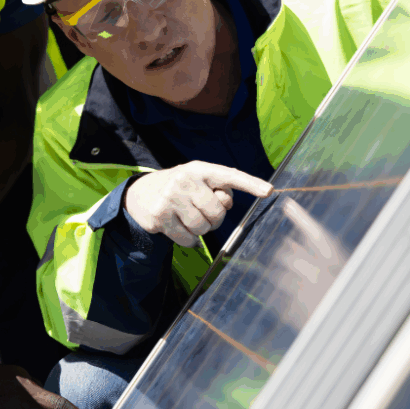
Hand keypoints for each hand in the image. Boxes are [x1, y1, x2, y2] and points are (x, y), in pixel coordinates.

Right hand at [125, 162, 272, 246]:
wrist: (140, 194)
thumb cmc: (180, 189)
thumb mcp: (197, 180)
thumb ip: (216, 189)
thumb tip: (225, 204)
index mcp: (199, 169)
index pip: (229, 176)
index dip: (250, 184)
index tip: (269, 191)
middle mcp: (185, 180)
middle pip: (217, 213)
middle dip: (214, 219)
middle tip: (202, 212)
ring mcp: (171, 198)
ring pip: (203, 228)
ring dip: (199, 230)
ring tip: (187, 218)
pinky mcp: (160, 217)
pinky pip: (188, 240)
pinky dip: (188, 240)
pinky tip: (178, 228)